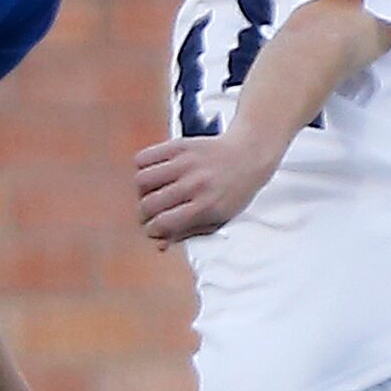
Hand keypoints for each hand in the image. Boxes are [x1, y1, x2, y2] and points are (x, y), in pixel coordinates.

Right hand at [134, 132, 275, 242]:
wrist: (249, 155)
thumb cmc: (233, 193)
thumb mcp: (218, 219)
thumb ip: (188, 232)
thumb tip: (159, 245)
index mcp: (206, 206)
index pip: (164, 223)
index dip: (152, 230)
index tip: (153, 229)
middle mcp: (195, 184)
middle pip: (149, 203)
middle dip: (144, 213)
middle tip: (149, 213)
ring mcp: (186, 163)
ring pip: (142, 179)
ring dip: (141, 191)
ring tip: (150, 192)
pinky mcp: (180, 145)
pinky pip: (144, 157)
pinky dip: (141, 167)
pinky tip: (153, 173)